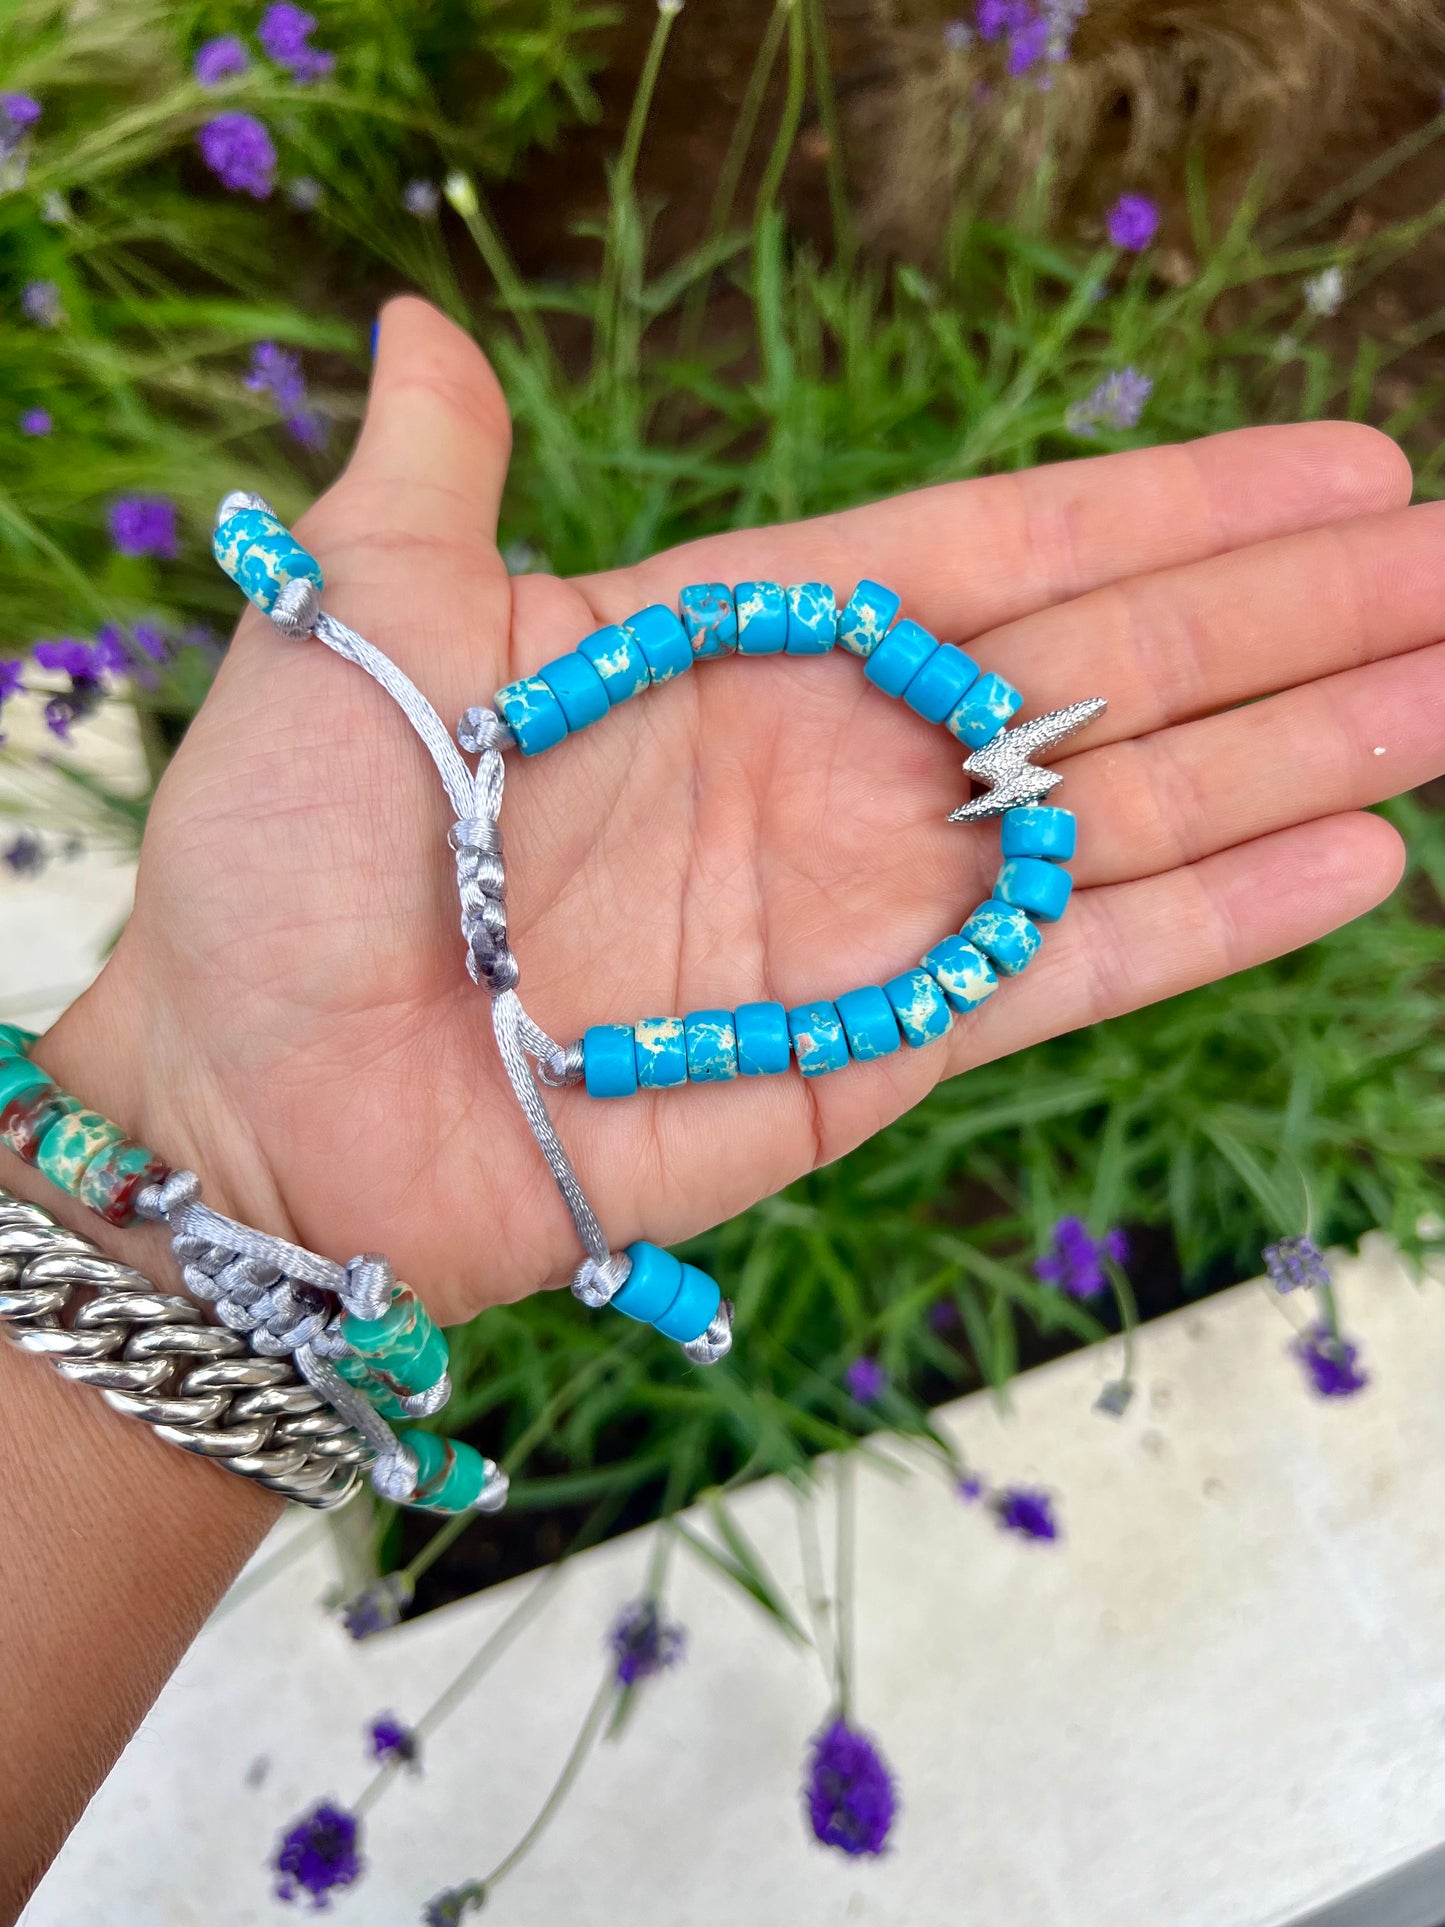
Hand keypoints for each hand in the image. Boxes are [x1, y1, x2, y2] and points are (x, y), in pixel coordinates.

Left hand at [43, 298, 1442, 1324]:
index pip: (1004, 552)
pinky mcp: (877, 1056)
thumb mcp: (362, 617)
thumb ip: (437, 476)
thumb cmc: (283, 859)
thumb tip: (429, 329)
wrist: (253, 1110)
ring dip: (1303, 749)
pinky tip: (1360, 854)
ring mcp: (867, 915)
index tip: (1337, 467)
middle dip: (1288, 613)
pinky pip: (1078, 972)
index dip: (1174, 508)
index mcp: (735, 641)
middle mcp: (830, 767)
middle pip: (1108, 669)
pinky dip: (1218, 917)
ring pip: (1130, 812)